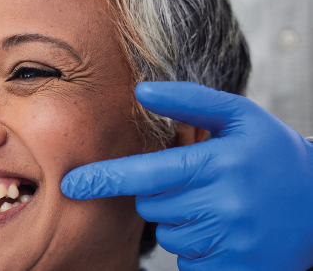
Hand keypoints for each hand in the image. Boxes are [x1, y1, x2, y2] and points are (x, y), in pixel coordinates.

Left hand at [61, 82, 312, 270]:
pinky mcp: (233, 269)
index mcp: (219, 164)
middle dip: (162, 193)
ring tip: (220, 206)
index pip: (146, 174)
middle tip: (200, 182)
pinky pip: (187, 260)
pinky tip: (226, 230)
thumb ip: (189, 102)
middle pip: (151, 206)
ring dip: (181, 220)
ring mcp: (229, 242)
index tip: (72, 184)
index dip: (105, 179)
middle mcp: (223, 205)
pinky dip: (198, 246)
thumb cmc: (272, 154)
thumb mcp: (240, 118)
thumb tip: (140, 91)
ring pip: (168, 233)